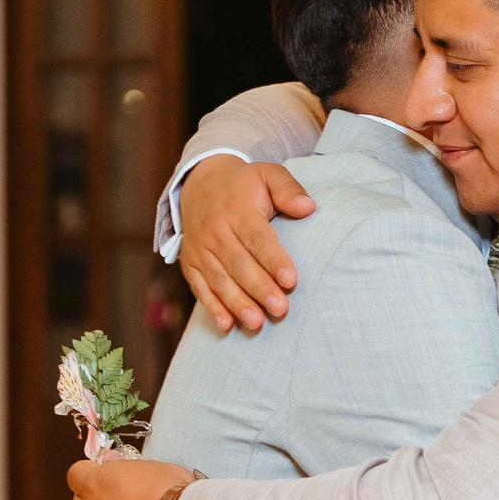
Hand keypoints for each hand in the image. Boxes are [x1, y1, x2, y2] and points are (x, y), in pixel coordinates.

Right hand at [179, 157, 314, 332]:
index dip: (273, 260)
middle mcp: (215, 231)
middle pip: (239, 264)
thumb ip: (288, 189)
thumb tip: (308, 207)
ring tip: (256, 323)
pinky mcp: (190, 263)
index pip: (257, 239)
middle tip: (280, 309)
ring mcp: (200, 249)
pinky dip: (212, 307)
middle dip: (259, 289)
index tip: (290, 280)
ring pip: (219, 280)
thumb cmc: (243, 184)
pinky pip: (200, 287)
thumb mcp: (266, 175)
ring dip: (237, 303)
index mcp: (237, 210)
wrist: (199, 182)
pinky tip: (227, 324)